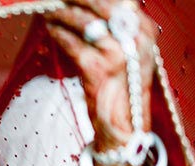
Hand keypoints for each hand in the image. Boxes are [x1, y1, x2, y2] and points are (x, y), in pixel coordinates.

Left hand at [45, 0, 157, 165]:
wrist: (124, 125)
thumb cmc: (123, 86)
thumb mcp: (130, 52)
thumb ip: (118, 29)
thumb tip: (88, 7)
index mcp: (145, 31)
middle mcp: (135, 39)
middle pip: (101, 4)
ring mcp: (117, 54)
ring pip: (83, 22)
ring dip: (61, 14)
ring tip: (49, 11)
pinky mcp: (97, 69)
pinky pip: (72, 43)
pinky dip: (58, 34)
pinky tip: (51, 30)